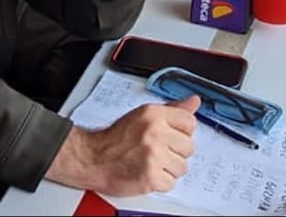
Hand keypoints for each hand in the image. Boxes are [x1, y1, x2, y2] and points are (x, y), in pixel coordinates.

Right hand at [45, 96, 199, 195]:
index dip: (180, 132)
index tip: (169, 135)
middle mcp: (154, 132)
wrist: (92, 158)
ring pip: (182, 167)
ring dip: (167, 168)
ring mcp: (153, 155)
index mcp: (153, 115)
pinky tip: (146, 173)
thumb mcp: (142, 116)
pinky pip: (170, 183)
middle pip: (189, 147)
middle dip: (174, 152)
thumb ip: (171, 110)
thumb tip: (193, 102)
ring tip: (150, 162)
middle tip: (155, 150)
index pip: (189, 122)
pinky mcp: (151, 176)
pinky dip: (159, 182)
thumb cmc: (114, 139)